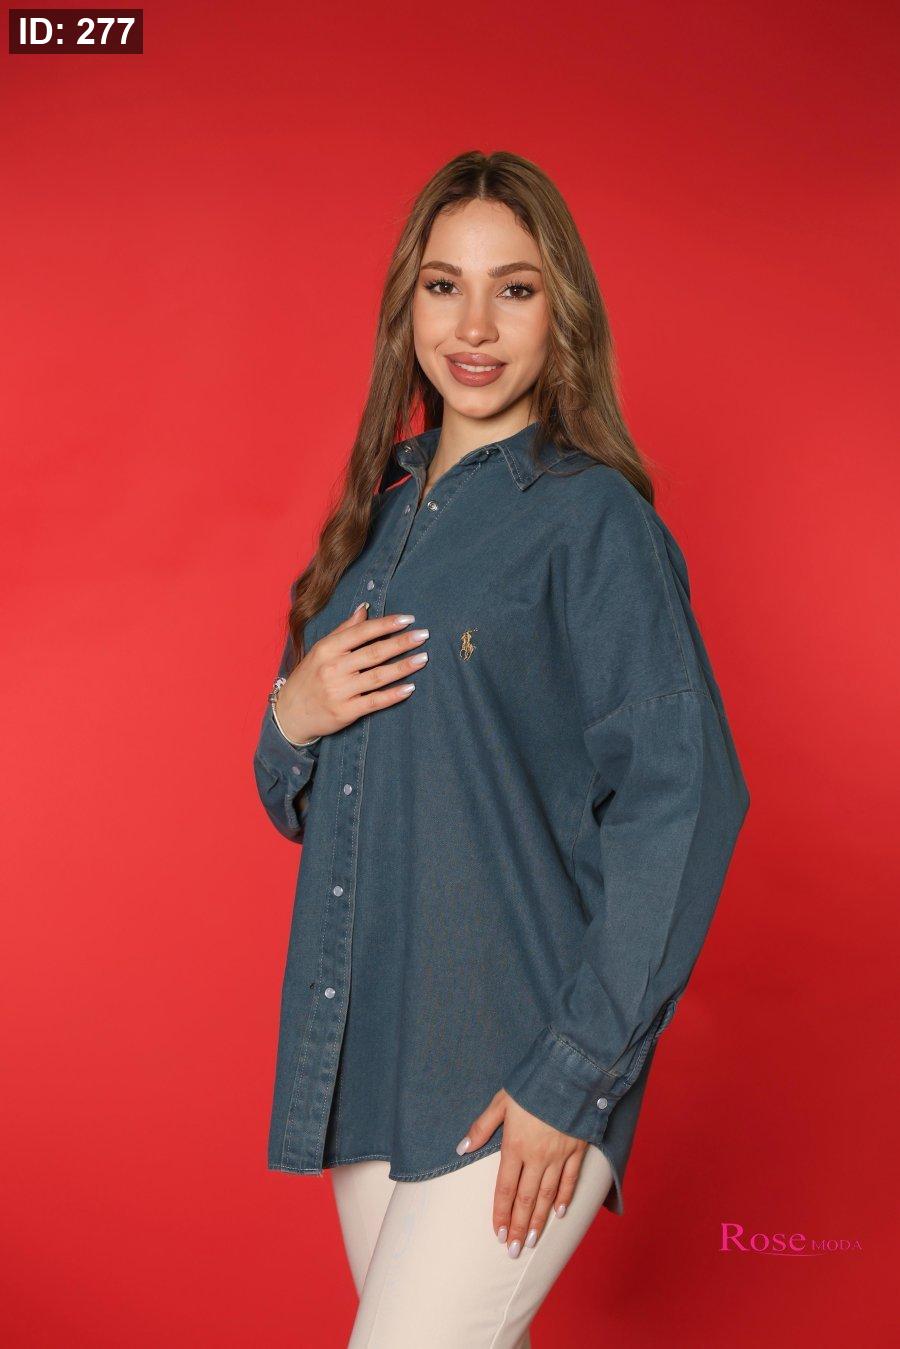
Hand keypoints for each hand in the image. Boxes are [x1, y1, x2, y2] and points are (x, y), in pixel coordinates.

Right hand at [274, 604, 428, 742]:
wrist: (290, 714)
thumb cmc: (309, 678)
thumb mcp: (320, 650)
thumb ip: (344, 630)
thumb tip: (364, 608)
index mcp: (327, 649)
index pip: (362, 632)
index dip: (386, 624)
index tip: (408, 619)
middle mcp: (333, 668)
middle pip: (374, 653)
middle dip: (401, 643)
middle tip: (424, 635)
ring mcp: (340, 691)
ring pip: (378, 676)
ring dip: (403, 667)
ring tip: (423, 658)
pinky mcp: (346, 712)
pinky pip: (374, 701)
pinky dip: (393, 695)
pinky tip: (410, 688)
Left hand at [457, 1090, 588, 1256]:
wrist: (569, 1073)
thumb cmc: (531, 1085)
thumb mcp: (500, 1101)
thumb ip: (481, 1127)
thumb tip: (461, 1148)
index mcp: (515, 1145)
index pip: (505, 1188)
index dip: (501, 1213)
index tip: (498, 1234)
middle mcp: (537, 1157)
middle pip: (526, 1199)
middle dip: (519, 1227)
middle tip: (514, 1251)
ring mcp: (559, 1155)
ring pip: (548, 1195)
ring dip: (539, 1221)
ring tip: (532, 1241)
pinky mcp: (577, 1150)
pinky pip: (571, 1180)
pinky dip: (565, 1198)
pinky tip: (559, 1213)